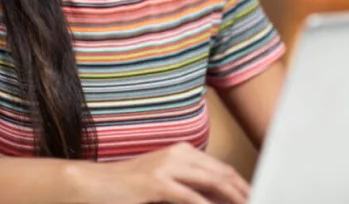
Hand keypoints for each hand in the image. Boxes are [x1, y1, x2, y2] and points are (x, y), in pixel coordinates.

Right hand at [70, 142, 250, 203]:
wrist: (91, 185)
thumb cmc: (126, 187)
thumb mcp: (163, 183)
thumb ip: (188, 187)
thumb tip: (215, 198)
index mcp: (182, 151)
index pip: (223, 169)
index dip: (242, 185)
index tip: (255, 198)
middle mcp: (178, 154)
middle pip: (224, 175)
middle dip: (244, 193)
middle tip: (257, 202)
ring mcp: (167, 167)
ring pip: (213, 184)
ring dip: (233, 199)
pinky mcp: (156, 183)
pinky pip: (190, 199)